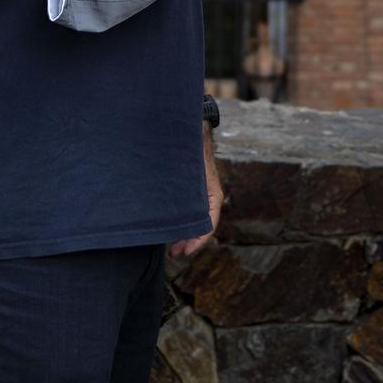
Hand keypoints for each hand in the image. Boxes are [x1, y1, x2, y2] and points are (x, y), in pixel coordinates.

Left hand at [169, 125, 223, 257]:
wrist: (193, 129)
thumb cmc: (192, 144)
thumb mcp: (192, 163)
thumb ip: (189, 178)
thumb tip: (180, 196)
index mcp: (212, 194)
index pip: (209, 223)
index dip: (198, 239)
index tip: (186, 251)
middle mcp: (208, 197)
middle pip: (201, 226)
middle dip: (189, 242)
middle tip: (174, 253)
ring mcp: (199, 195)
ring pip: (194, 221)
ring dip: (184, 235)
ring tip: (171, 249)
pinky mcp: (188, 193)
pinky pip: (188, 213)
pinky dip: (181, 224)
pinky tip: (170, 230)